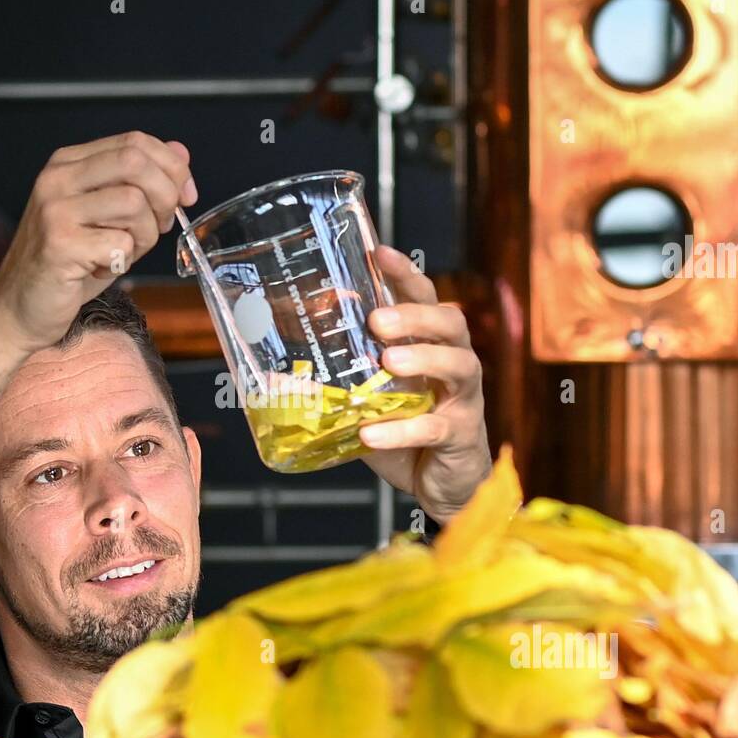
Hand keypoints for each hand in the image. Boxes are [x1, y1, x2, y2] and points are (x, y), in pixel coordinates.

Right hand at [0, 131, 197, 352]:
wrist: (19, 308)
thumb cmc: (69, 264)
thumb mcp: (109, 216)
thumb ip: (141, 184)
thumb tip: (181, 154)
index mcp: (69, 163)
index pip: (134, 141)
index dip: (172, 167)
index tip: (185, 196)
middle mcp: (57, 179)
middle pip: (135, 162)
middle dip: (165, 197)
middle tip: (158, 226)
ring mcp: (55, 210)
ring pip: (133, 203)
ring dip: (144, 235)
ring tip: (123, 251)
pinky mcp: (59, 244)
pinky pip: (119, 243)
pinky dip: (124, 261)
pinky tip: (102, 267)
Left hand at [358, 245, 491, 523]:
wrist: (441, 484)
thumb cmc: (405, 430)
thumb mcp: (370, 400)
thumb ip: (340, 380)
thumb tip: (274, 373)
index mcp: (432, 345)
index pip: (425, 298)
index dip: (405, 274)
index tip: (379, 252)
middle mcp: (455, 363)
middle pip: (450, 323)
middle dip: (414, 316)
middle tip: (377, 320)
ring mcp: (463, 399)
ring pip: (458, 365)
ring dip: (423, 358)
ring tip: (387, 360)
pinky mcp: (460, 436)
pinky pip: (435, 427)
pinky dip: (402, 429)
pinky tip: (370, 433)